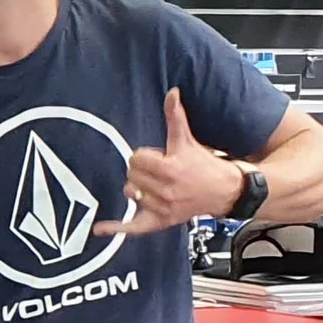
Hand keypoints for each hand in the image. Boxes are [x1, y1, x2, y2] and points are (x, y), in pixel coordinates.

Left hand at [96, 89, 245, 237]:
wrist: (224, 191)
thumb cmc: (203, 165)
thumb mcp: (187, 140)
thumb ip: (175, 117)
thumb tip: (172, 93)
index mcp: (170, 168)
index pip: (136, 158)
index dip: (144, 156)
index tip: (157, 157)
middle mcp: (165, 190)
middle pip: (131, 175)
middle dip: (141, 171)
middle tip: (157, 171)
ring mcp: (162, 208)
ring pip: (131, 194)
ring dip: (138, 188)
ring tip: (154, 185)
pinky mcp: (160, 222)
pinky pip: (133, 228)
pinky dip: (116, 229)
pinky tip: (99, 229)